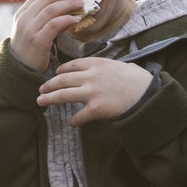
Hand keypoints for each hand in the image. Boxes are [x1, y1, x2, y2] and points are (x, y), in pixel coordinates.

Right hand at [8, 0, 84, 70]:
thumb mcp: (31, 29)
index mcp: (21, 14)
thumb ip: (42, 17)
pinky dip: (67, 19)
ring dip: (69, 5)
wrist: (20, 70)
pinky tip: (76, 20)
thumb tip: (64, 4)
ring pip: (51, 9)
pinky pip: (54, 25)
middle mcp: (23, 20)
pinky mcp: (37, 41)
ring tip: (80, 6)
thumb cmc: (30, 49)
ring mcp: (29, 30)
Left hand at [38, 57, 153, 125]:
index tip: (55, 74)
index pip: (72, 65)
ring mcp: (92, 92)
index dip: (60, 70)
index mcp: (96, 63)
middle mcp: (91, 76)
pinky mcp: (96, 108)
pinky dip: (74, 121)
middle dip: (49, 85)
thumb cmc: (136, 80)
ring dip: (50, 99)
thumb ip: (104, 67)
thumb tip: (98, 69)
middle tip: (41, 89)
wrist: (146, 93)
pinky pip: (79, 116)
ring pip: (63, 95)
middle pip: (62, 80)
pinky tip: (71, 123)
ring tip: (41, 101)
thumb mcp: (119, 65)